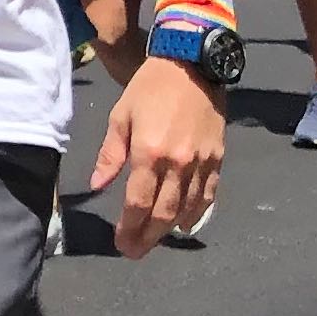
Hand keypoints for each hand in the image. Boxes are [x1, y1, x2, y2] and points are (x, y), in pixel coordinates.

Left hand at [90, 56, 227, 256]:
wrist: (192, 64)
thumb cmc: (149, 88)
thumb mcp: (119, 117)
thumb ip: (110, 155)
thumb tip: (98, 186)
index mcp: (148, 152)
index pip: (138, 202)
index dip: (129, 228)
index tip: (121, 243)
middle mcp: (178, 162)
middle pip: (163, 213)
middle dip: (148, 237)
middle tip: (135, 251)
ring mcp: (202, 162)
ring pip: (187, 208)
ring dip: (170, 229)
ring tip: (154, 239)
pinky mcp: (218, 158)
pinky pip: (209, 194)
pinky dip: (197, 213)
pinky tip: (184, 223)